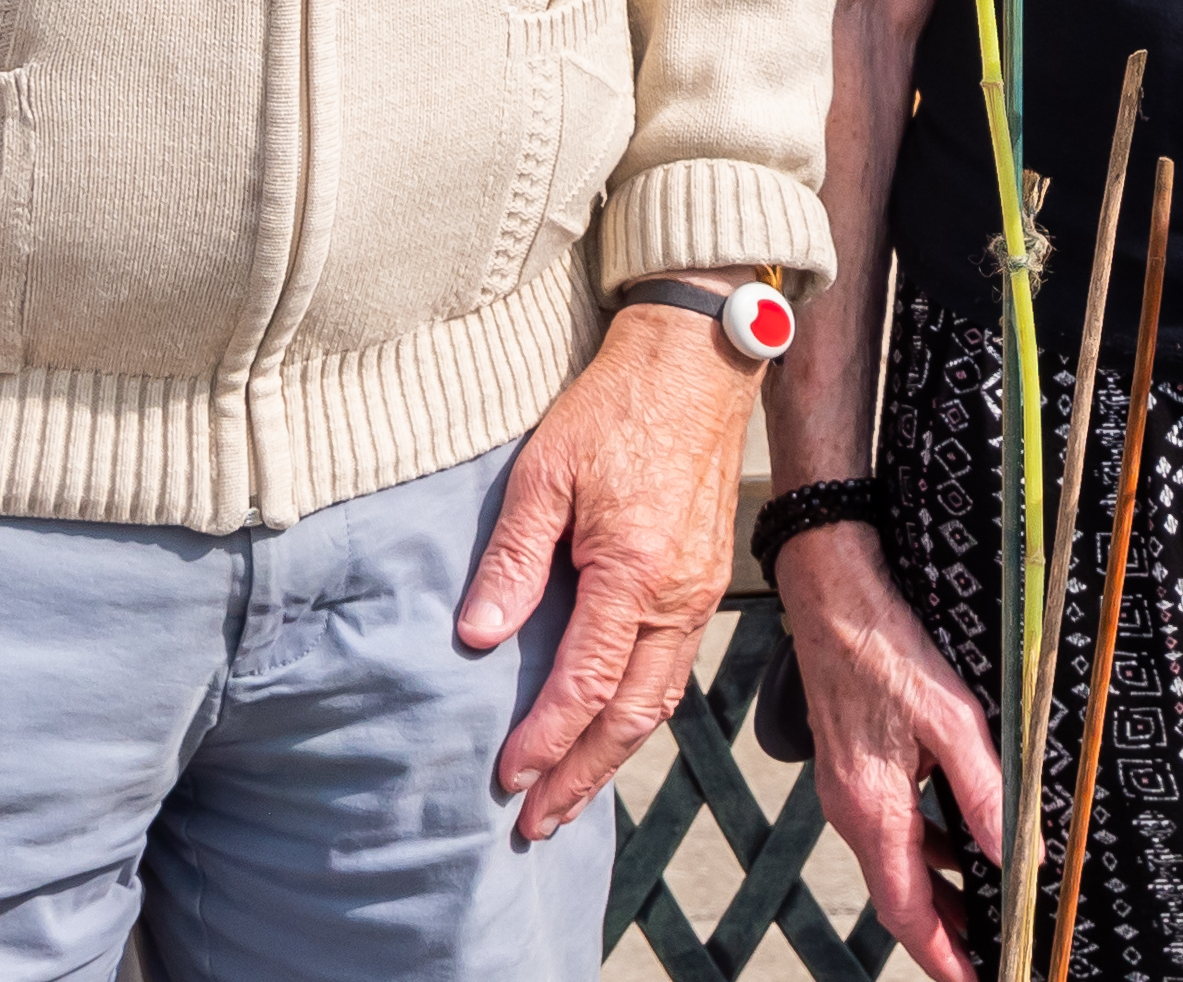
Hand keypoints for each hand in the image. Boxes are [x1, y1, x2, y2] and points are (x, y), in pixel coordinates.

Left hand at [461, 289, 760, 840]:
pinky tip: (610, 731)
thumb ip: (511, 562)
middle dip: (581, 775)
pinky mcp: (705, 579)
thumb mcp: (544, 474)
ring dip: (612, 756)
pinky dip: (639, 715)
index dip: (544, 741)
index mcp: (634, 571)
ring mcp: (700, 591)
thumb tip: (477, 640)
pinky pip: (674, 669)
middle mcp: (678, 595)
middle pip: (629, 714)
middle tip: (534, 822)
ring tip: (567, 795)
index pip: (584, 685)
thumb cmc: (617, 406)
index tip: (505, 779)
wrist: (697, 360)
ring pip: (658, 700)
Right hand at [775, 527, 1007, 981]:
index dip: (944, 957)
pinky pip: (895, 827)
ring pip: (899, 863)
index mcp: (874, 810)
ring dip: (939, 892)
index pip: (909, 913)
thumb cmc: (885, 648)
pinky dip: (927, 847)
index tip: (976, 981)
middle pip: (902, 898)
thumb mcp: (952, 719)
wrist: (832, 597)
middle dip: (946, 934)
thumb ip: (984, 791)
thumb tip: (1014, 853)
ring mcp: (850, 791)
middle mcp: (854, 811)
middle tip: (990, 954)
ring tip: (986, 908)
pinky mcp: (855, 768)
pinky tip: (959, 839)